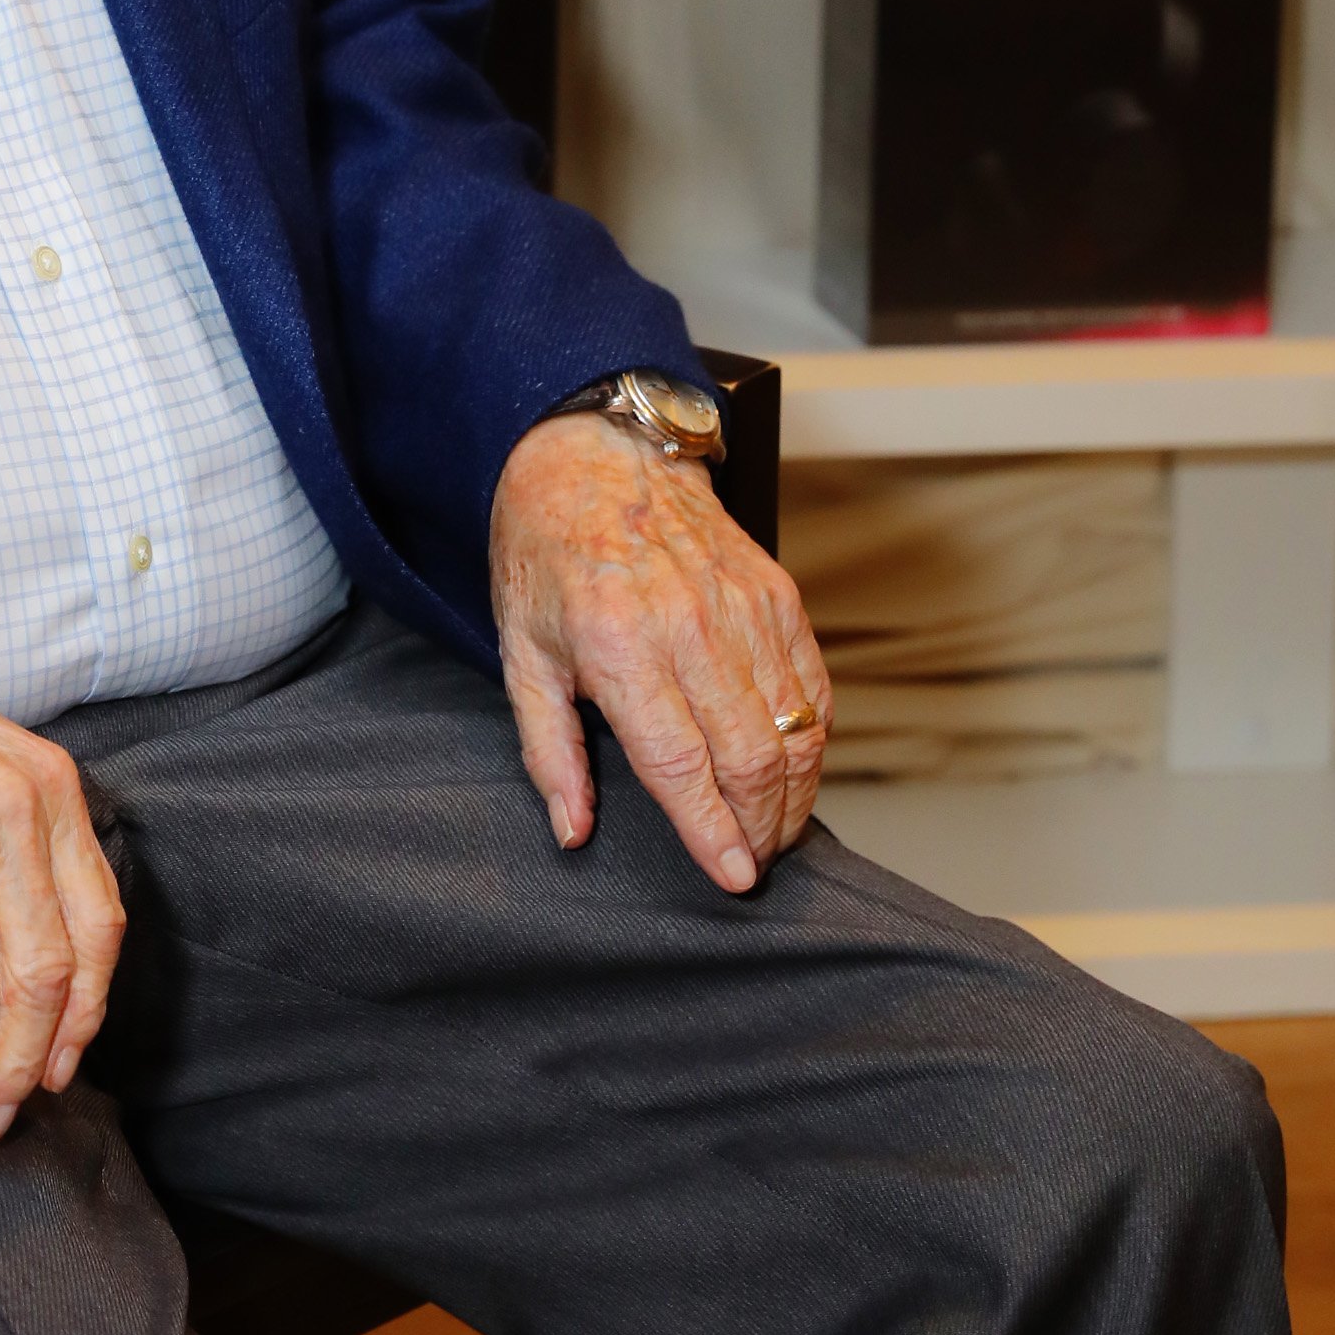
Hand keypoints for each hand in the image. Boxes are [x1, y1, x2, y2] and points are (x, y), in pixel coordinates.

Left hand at [489, 413, 831, 894]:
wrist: (592, 456)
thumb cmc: (547, 556)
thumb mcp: (520, 654)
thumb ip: (548, 750)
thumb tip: (573, 829)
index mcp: (618, 645)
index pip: (680, 763)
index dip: (712, 831)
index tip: (734, 878)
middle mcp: (689, 626)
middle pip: (751, 756)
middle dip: (761, 827)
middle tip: (754, 863)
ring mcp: (742, 606)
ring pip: (796, 728)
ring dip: (795, 793)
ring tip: (775, 830)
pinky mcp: (777, 592)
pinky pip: (813, 685)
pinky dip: (813, 738)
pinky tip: (795, 769)